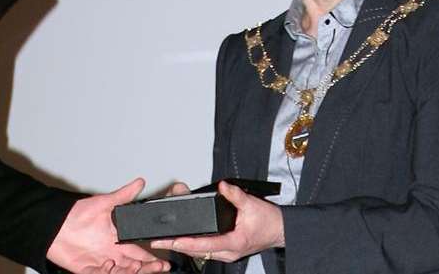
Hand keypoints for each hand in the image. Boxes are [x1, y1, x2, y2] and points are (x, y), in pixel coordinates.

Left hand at [47, 178, 169, 273]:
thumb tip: (140, 182)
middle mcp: (111, 254)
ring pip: (122, 273)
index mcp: (117, 240)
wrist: (55, 223)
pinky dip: (107, 273)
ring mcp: (100, 263)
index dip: (152, 259)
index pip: (139, 252)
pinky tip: (110, 265)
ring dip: (130, 271)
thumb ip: (123, 195)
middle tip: (157, 268)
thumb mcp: (103, 203)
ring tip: (136, 266)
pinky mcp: (87, 270)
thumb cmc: (77, 213)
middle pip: (134, 266)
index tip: (164, 262)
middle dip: (147, 269)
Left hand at [150, 181, 282, 262]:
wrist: (280, 230)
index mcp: (234, 243)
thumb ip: (235, 195)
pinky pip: (205, 250)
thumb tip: (223, 187)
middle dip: (176, 247)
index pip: (204, 245)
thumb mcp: (252, 205)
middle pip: (197, 252)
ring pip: (200, 253)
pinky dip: (192, 245)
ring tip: (164, 240)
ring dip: (183, 247)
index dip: (185, 243)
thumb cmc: (269, 221)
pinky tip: (182, 239)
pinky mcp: (226, 249)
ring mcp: (226, 252)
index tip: (170, 240)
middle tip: (157, 242)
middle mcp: (228, 252)